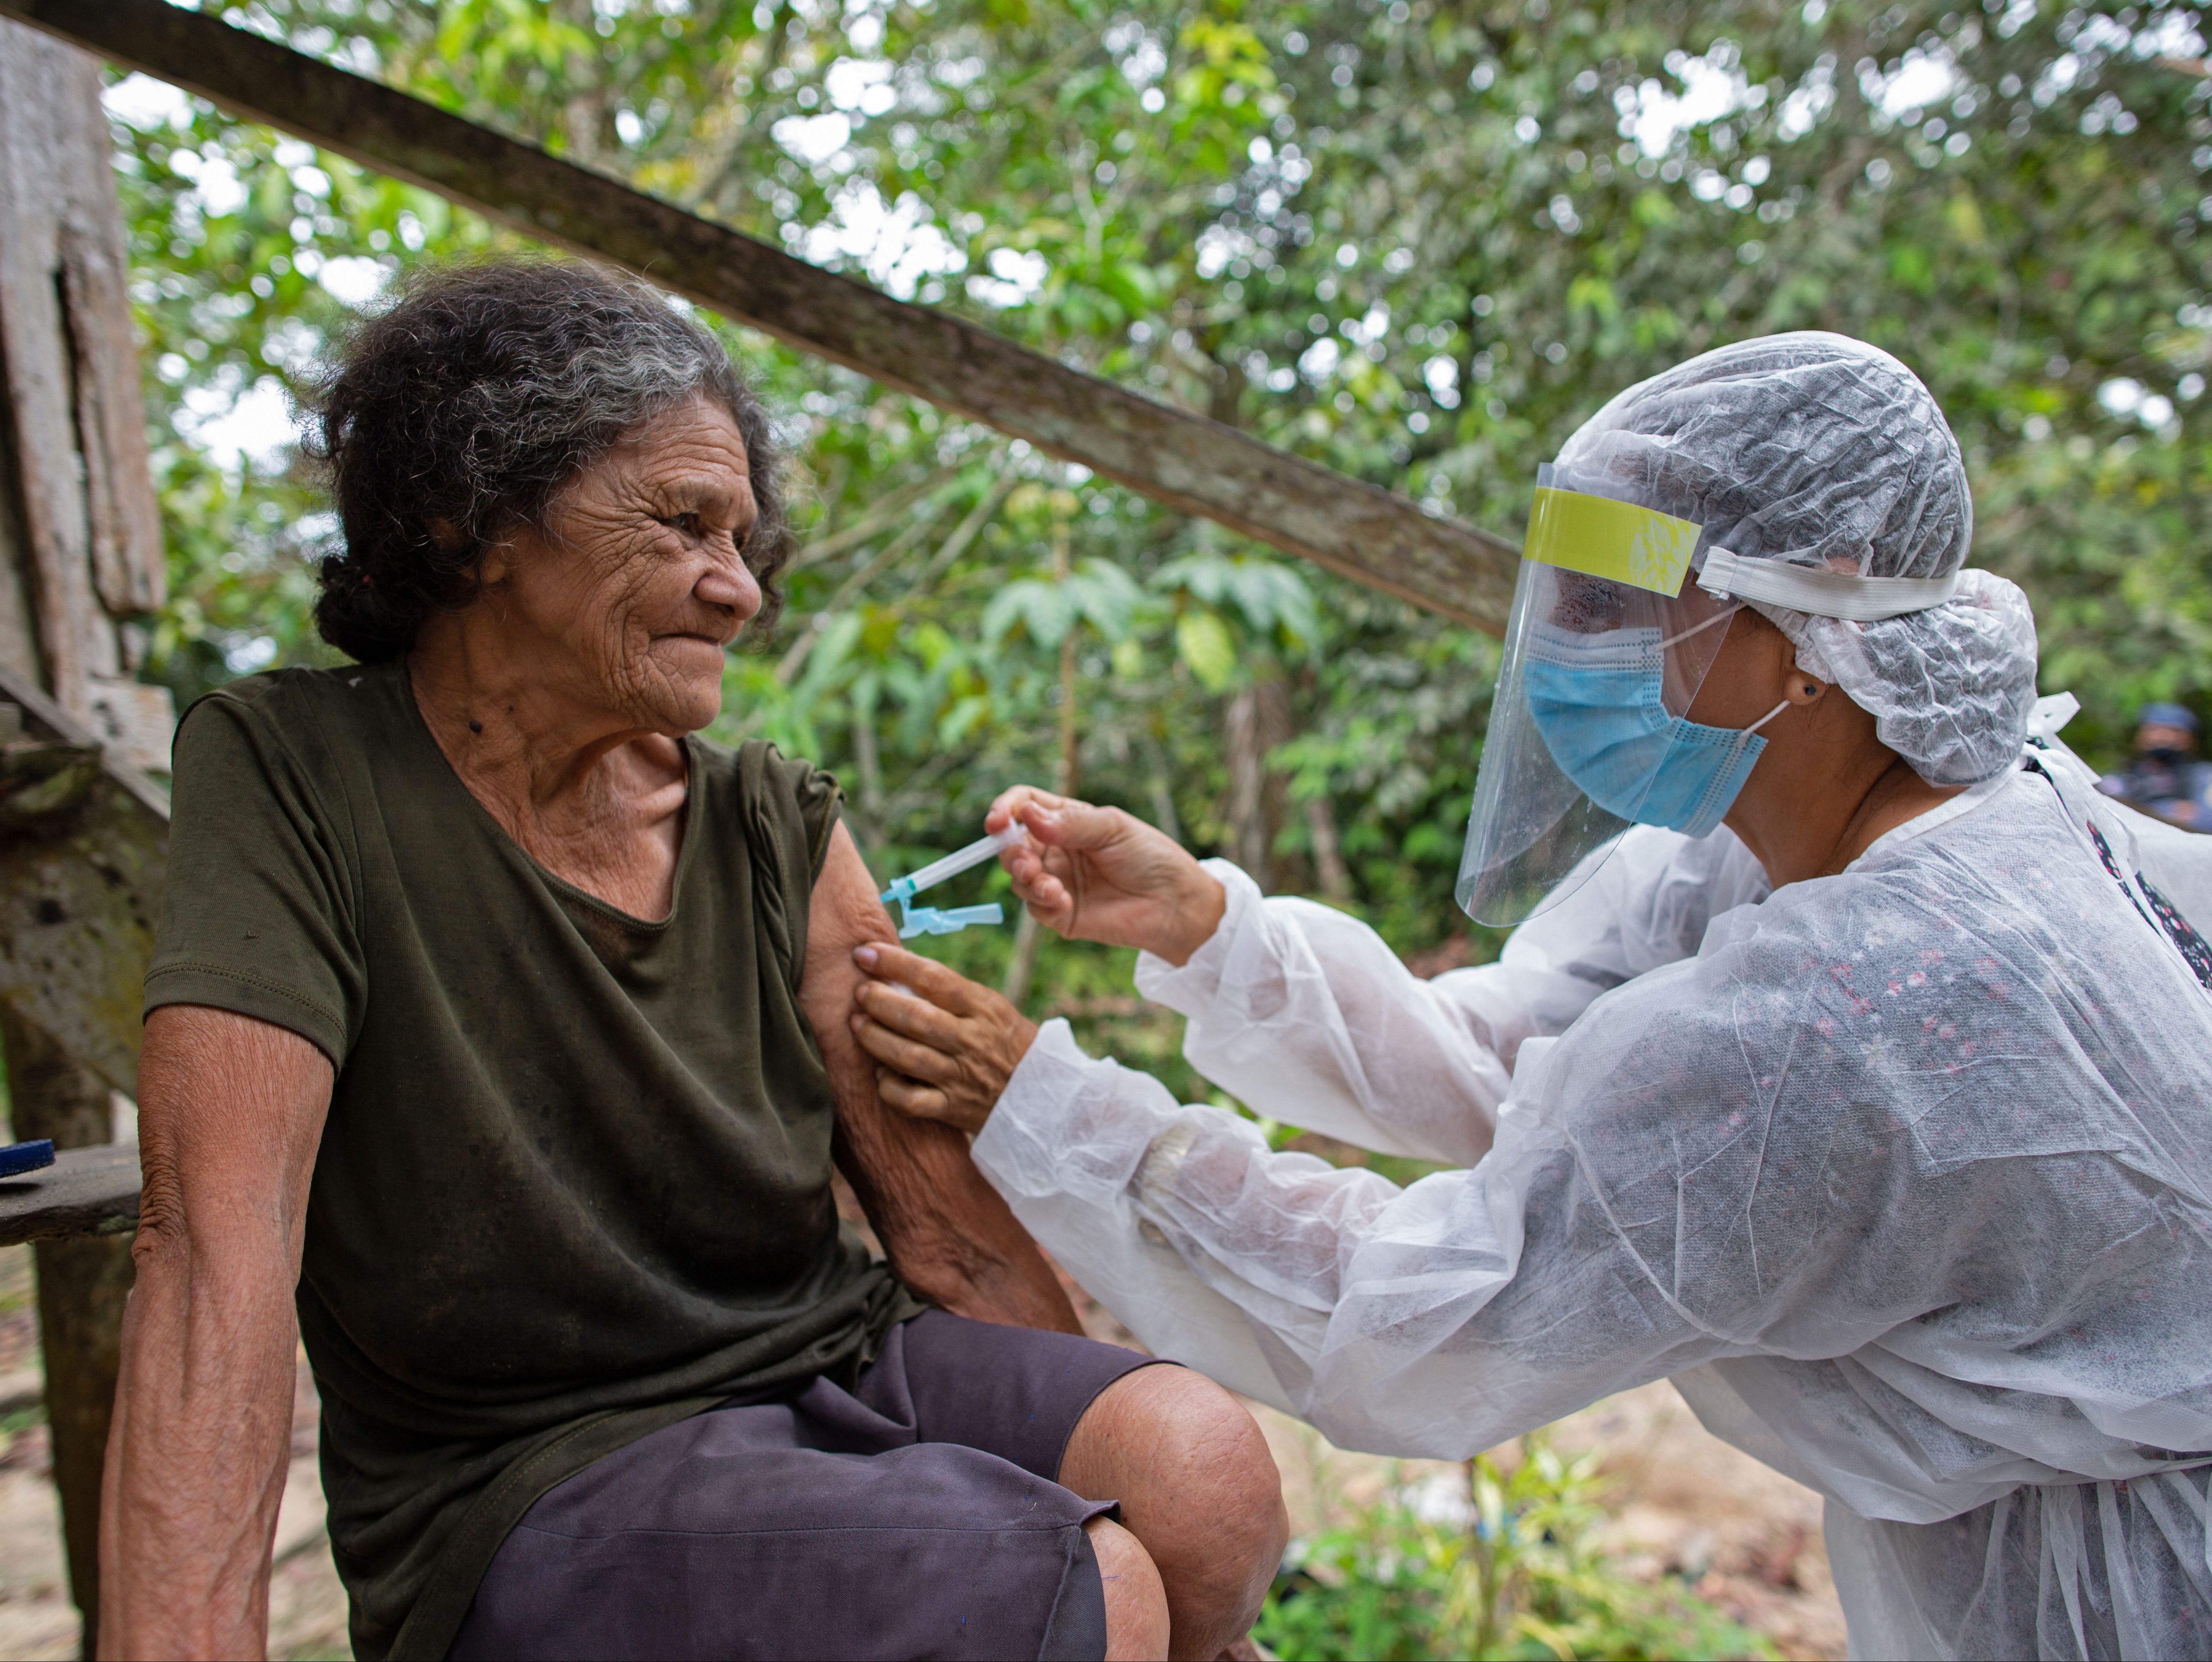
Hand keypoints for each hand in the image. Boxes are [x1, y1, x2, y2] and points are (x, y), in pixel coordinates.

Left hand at [851, 943, 1038, 1134]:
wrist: (1042, 1094)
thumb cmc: (1005, 1041)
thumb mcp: (990, 1007)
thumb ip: (949, 993)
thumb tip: (896, 970)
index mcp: (983, 1008)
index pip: (934, 979)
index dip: (896, 963)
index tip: (865, 952)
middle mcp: (971, 1041)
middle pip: (917, 1018)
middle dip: (880, 1001)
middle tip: (859, 991)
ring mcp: (961, 1077)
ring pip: (909, 1057)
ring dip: (875, 1039)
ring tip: (856, 1024)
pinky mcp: (953, 1109)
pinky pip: (912, 1102)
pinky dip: (890, 1087)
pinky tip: (879, 1073)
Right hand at [987, 786, 1225, 964]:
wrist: (1175, 904)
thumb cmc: (1150, 857)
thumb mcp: (1113, 828)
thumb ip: (1070, 823)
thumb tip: (1027, 815)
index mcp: (1066, 819)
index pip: (1023, 805)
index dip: (1006, 809)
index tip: (997, 822)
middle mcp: (1056, 849)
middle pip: (1012, 844)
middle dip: (1010, 852)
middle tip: (1025, 862)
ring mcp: (1056, 881)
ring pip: (1017, 877)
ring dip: (1024, 879)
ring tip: (1049, 885)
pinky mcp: (1061, 913)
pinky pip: (1035, 908)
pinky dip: (1041, 902)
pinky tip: (1062, 900)